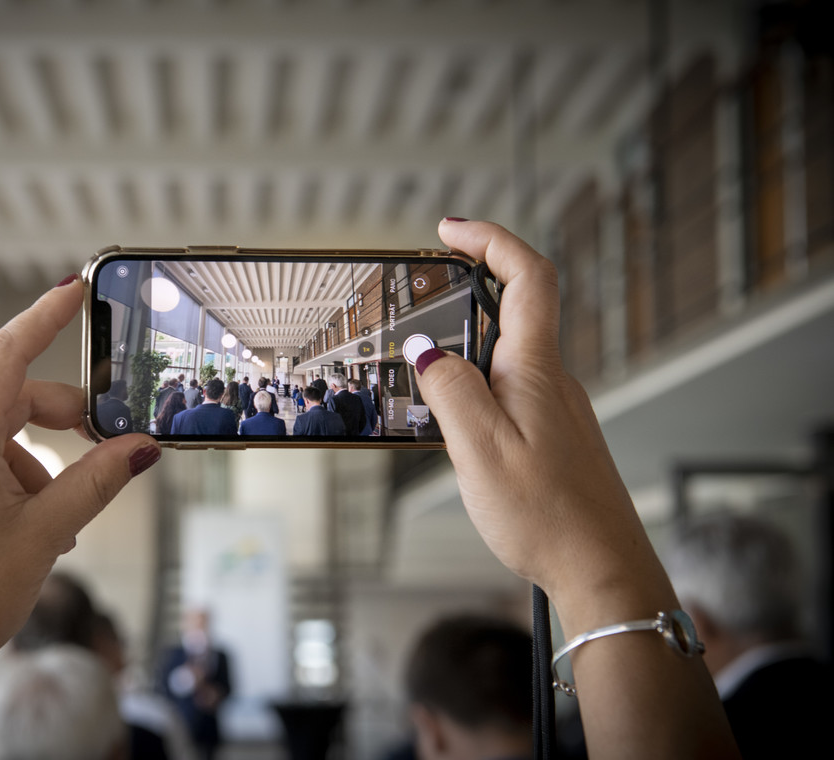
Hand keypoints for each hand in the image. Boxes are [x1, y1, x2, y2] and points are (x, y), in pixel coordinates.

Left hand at [0, 278, 160, 758]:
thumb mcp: (47, 533)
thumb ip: (97, 481)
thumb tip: (143, 447)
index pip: (5, 355)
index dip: (44, 317)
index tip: (73, 288)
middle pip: (7, 403)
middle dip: (59, 420)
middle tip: (102, 449)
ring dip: (35, 467)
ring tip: (57, 527)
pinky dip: (7, 485)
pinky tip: (23, 534)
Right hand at [415, 220, 667, 610]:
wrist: (601, 569)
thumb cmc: (547, 516)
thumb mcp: (479, 449)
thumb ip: (448, 390)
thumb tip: (422, 346)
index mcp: (535, 370)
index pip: (527, 276)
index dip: (490, 239)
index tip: (448, 229)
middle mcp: (551, 379)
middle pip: (517, 306)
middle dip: (468, 285)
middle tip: (421, 287)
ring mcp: (554, 407)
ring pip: (508, 352)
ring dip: (466, 342)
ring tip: (421, 366)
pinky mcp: (551, 434)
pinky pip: (509, 388)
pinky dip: (476, 382)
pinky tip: (451, 418)